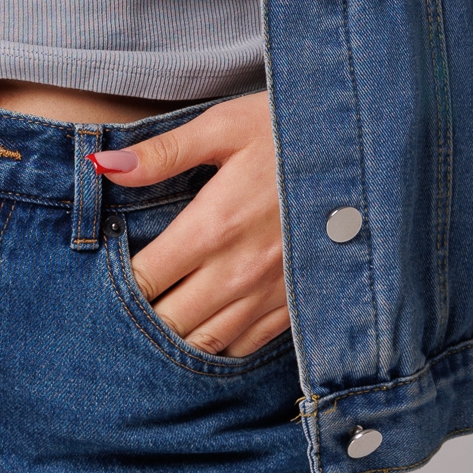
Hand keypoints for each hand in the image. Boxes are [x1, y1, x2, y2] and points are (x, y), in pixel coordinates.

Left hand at [93, 91, 292, 356]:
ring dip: (178, 338)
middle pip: (168, 322)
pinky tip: (208, 325)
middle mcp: (241, 272)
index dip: (119, 282)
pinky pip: (248, 346)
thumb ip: (162, 153)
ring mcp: (272, 295)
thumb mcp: (224, 126)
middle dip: (141, 317)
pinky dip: (220, 345)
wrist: (369, 150)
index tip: (108, 273)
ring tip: (159, 321)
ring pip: (206, 344)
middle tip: (125, 303)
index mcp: (214, 226)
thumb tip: (103, 166)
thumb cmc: (291, 130)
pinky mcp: (298, 305)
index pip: (144, 279)